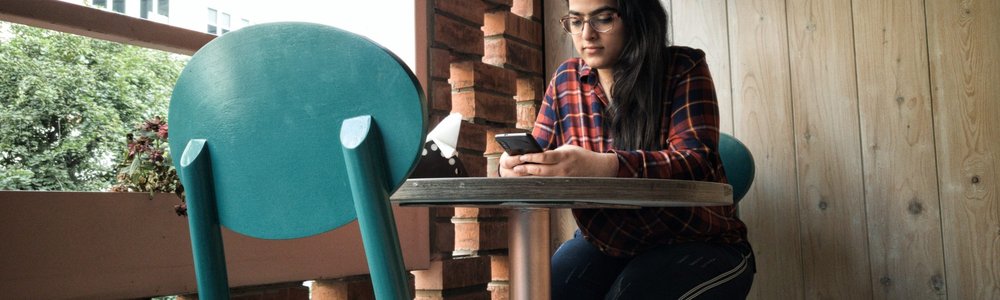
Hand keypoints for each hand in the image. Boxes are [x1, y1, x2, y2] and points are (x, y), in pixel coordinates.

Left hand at [503, 145, 618, 176]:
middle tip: (516, 167)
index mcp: (565, 156)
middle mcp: (564, 169)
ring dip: (530, 177)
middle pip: (541, 170)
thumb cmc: (581, 156)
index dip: (532, 157)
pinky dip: (538, 183)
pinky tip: (530, 182)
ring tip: (519, 174)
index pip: (545, 157)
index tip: (522, 156)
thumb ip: (553, 153)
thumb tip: (536, 156)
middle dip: (527, 169)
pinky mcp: (564, 186)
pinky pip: (548, 185)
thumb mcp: (568, 149)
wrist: (599, 169)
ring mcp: (564, 179)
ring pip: (543, 179)